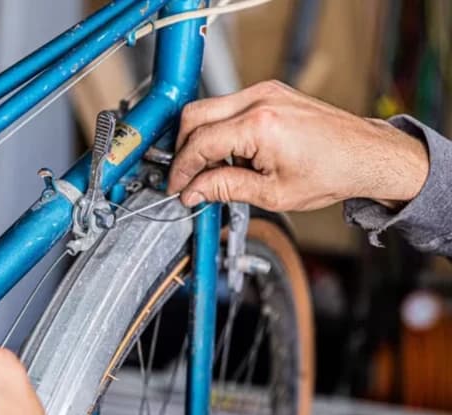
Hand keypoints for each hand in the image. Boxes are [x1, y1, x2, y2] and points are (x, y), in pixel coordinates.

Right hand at [168, 80, 428, 211]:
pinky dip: (219, 130)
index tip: (178, 187)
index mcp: (260, 126)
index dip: (183, 169)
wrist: (365, 155)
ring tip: (213, 169)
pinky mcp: (269, 91)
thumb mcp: (272, 193)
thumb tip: (193, 190)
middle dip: (182, 149)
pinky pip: (227, 106)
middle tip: (186, 177)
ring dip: (201, 139)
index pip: (200, 143)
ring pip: (208, 108)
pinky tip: (231, 154)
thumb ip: (225, 188)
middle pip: (194, 116)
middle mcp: (260, 100)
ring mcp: (265, 91)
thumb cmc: (331, 173)